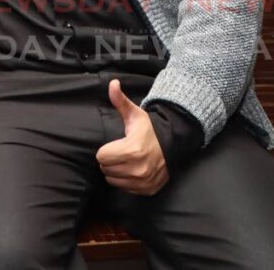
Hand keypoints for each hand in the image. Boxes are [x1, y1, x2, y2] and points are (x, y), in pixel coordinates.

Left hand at [96, 79, 169, 195]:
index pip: (101, 157)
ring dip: (115, 171)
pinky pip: (125, 189)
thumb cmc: (149, 129)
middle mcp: (138, 168)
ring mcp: (144, 181)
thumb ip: (119, 100)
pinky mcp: (148, 190)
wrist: (172, 145)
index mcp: (132, 150)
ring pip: (113, 180)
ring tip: (125, 161)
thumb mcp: (134, 114)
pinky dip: (125, 181)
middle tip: (120, 152)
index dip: (105, 150)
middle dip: (109, 160)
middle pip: (105, 169)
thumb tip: (112, 83)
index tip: (114, 145)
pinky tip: (132, 170)